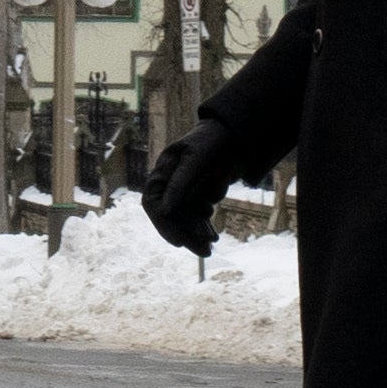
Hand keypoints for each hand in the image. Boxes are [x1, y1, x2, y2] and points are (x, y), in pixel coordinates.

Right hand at [140, 121, 242, 254]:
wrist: (234, 137)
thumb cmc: (212, 142)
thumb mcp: (196, 161)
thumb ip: (180, 184)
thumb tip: (163, 212)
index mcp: (163, 171)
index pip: (152, 203)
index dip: (162, 223)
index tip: (177, 241)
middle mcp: (170, 183)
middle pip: (169, 216)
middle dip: (184, 234)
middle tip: (203, 250)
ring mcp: (183, 191)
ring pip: (183, 220)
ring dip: (196, 235)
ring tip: (211, 245)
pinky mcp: (197, 197)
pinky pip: (196, 219)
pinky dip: (203, 229)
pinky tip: (213, 237)